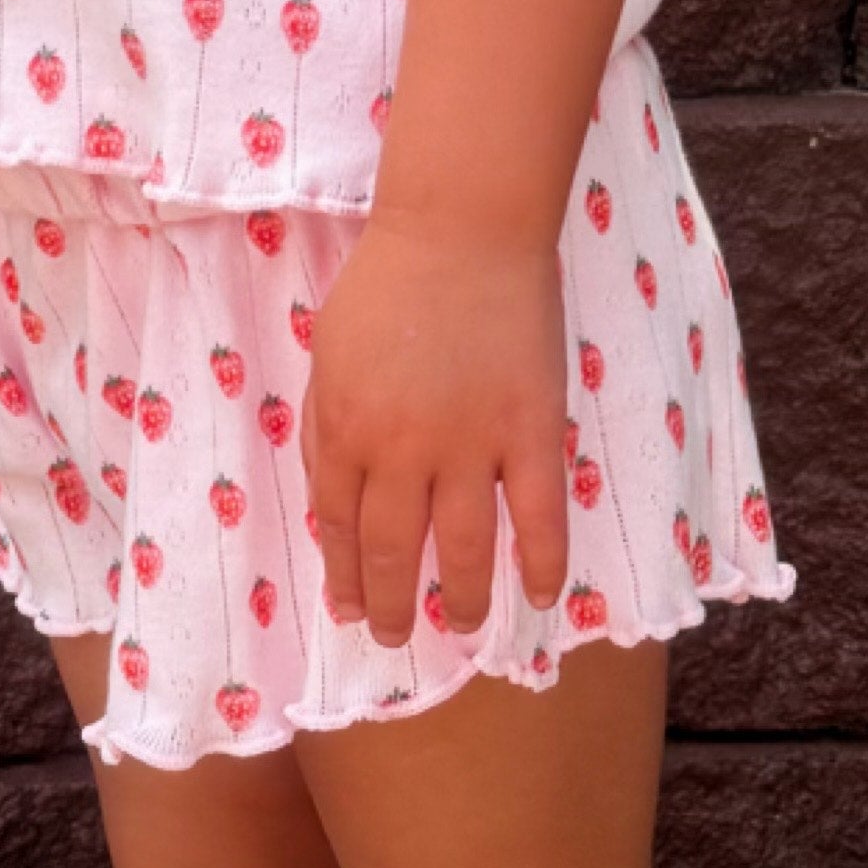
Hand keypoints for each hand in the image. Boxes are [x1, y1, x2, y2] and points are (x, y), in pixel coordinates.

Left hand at [300, 210, 575, 653]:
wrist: (462, 229)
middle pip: (393, 550)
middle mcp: (401, 449)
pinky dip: (540, 562)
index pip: (338, 524)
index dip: (344, 575)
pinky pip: (539, 515)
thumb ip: (327, 422)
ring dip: (462, 598)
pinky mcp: (530, 431)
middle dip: (392, 604)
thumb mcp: (328, 350)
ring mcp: (470, 444)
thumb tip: (330, 493)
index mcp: (345, 428)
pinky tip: (538, 595)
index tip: (350, 609)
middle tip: (396, 638)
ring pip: (463, 547)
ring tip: (465, 628)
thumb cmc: (388, 282)